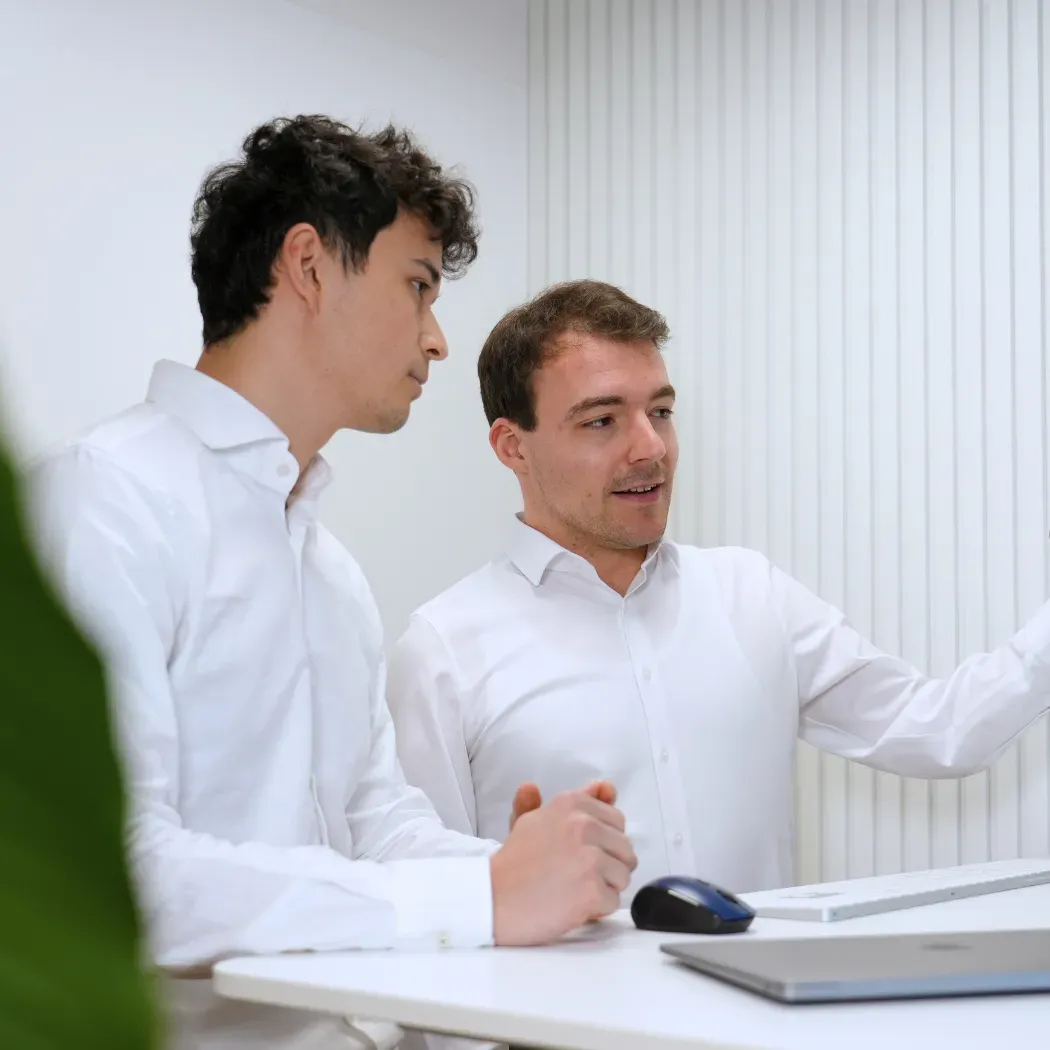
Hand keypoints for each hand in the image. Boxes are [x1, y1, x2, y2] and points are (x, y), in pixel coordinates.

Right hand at [489, 782, 635, 945]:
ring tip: (570, 889)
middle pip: (624, 850)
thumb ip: (575, 801)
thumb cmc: (514, 863)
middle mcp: (584, 825)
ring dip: (602, 889)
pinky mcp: (591, 890)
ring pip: (622, 877)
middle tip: (573, 874)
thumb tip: (605, 787)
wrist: (491, 898)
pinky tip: (570, 905)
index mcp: (573, 804)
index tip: (577, 853)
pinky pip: (612, 902)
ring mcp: (589, 858)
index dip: (602, 842)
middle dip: (606, 867)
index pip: (617, 822)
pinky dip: (595, 910)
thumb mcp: (537, 819)